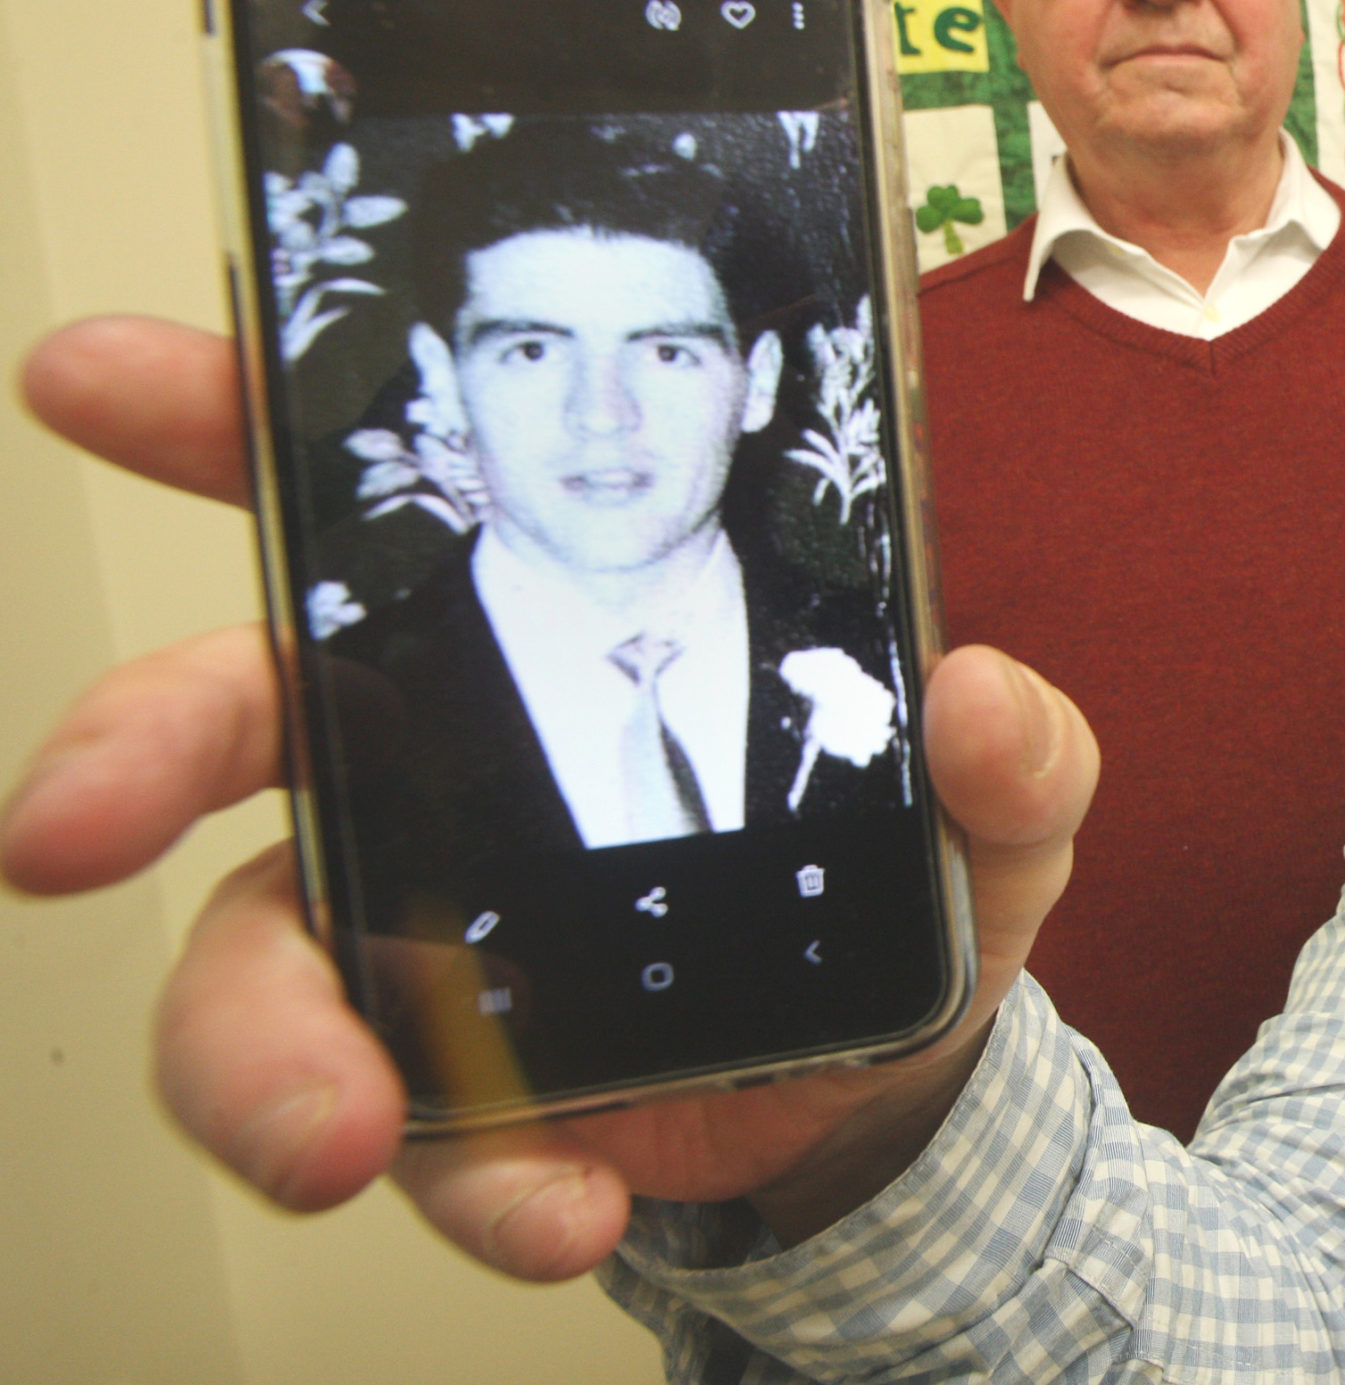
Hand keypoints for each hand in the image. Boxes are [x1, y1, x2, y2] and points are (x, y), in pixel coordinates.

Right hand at [4, 316, 1098, 1277]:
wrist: (895, 1074)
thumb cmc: (904, 875)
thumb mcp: (995, 803)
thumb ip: (1014, 751)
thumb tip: (980, 698)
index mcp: (542, 630)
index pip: (367, 500)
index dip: (224, 418)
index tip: (103, 375)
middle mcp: (441, 766)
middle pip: (235, 716)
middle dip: (130, 750)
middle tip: (63, 821)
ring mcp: (423, 926)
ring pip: (257, 960)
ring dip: (266, 1050)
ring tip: (345, 1134)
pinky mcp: (450, 1075)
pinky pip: (402, 1127)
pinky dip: (466, 1180)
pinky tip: (558, 1203)